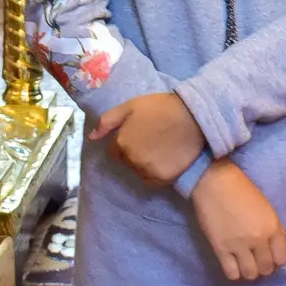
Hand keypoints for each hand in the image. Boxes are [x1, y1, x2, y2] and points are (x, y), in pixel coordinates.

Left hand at [90, 92, 204, 185]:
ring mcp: (147, 170)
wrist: (193, 116)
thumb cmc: (162, 107)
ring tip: (161, 149)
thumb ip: (108, 121)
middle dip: (134, 153)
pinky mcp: (163, 178)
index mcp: (121, 142)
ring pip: (139, 171)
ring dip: (145, 163)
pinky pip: (153, 180)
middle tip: (151, 141)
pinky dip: (156, 173)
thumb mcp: (131, 106)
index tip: (139, 135)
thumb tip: (92, 137)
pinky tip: (166, 159)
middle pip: (127, 162)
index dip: (125, 143)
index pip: (114, 151)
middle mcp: (131, 160)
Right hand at [192, 160, 285, 280]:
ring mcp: (239, 246)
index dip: (278, 259)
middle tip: (257, 259)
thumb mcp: (266, 208)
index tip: (272, 256)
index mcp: (272, 226)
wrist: (215, 184)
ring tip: (245, 262)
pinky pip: (232, 273)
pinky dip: (234, 272)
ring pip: (250, 274)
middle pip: (266, 268)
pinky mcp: (221, 249)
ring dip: (250, 271)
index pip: (283, 258)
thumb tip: (278, 252)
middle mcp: (258, 239)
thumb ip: (274, 230)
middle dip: (264, 267)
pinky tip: (233, 263)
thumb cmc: (243, 191)